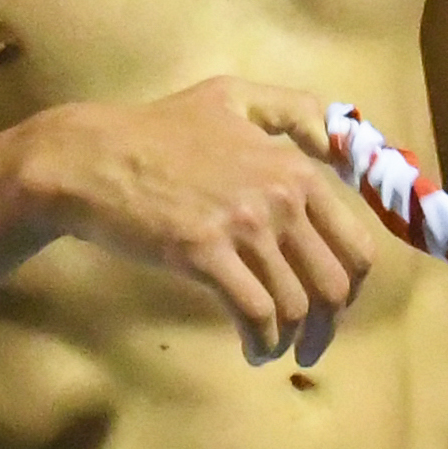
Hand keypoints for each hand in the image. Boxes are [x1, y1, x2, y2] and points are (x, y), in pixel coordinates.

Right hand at [11, 80, 392, 367]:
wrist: (92, 158)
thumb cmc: (158, 131)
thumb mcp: (233, 97)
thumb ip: (294, 110)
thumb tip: (340, 144)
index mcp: (294, 168)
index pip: (355, 244)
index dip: (351, 288)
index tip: (333, 308)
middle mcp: (280, 197)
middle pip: (332, 283)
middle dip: (327, 326)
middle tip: (309, 345)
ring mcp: (243, 226)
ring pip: (294, 305)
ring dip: (290, 340)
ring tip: (273, 351)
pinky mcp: (205, 253)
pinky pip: (254, 313)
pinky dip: (260, 342)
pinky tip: (251, 351)